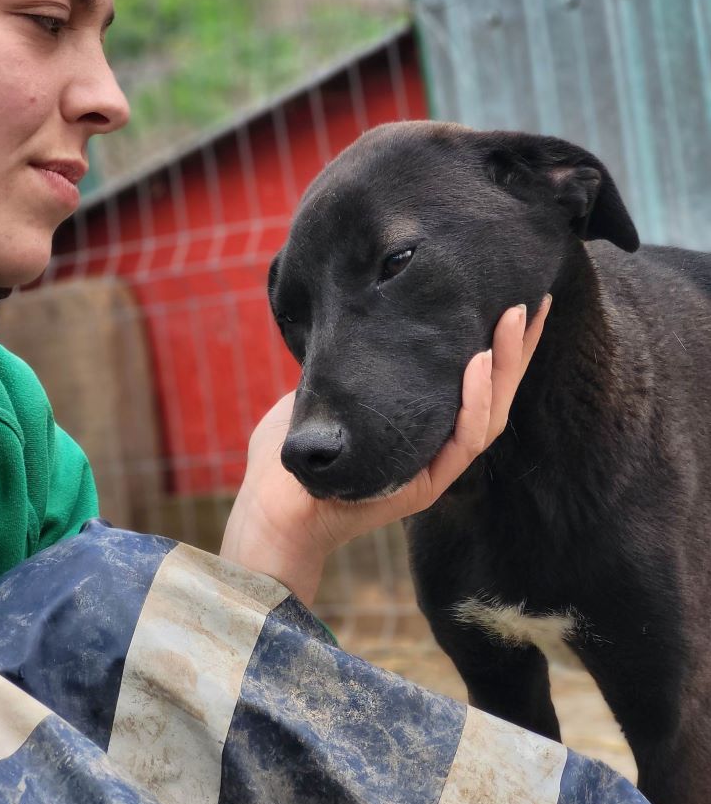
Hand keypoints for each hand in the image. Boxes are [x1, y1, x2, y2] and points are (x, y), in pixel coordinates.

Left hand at [220, 296, 551, 606]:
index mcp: (423, 425)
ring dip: (505, 366)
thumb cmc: (292, 450)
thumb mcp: (329, 389)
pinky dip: (474, 402)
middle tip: (533, 298)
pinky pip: (462, 443)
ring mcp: (433, 468)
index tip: (520, 300)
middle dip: (517, 348)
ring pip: (490, 417)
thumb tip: (362, 309)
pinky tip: (477, 363)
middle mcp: (437, 446)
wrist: (270, 505)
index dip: (503, 345)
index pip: (477, 382)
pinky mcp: (423, 487)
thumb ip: (356, 360)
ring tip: (514, 319)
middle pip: (495, 395)